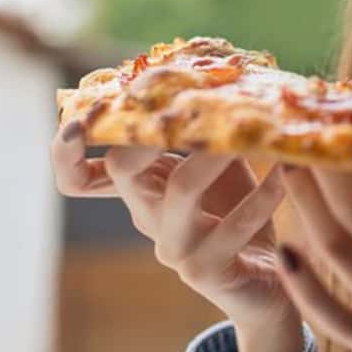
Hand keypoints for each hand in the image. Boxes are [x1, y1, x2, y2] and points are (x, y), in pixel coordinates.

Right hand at [49, 119, 296, 330]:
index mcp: (140, 188)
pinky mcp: (207, 271)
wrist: (268, 282)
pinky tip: (286, 174)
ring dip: (215, 153)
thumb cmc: (240, 211)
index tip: (77, 118)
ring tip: (245, 132)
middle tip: (179, 97)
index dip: (66, 150)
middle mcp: (148, 216)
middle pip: (122, 169)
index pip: (79, 175)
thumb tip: (214, 70)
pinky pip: (233, 227)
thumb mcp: (219, 163)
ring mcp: (174, 247)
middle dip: (145, 128)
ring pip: (181, 190)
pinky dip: (263, 195)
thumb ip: (204, 129)